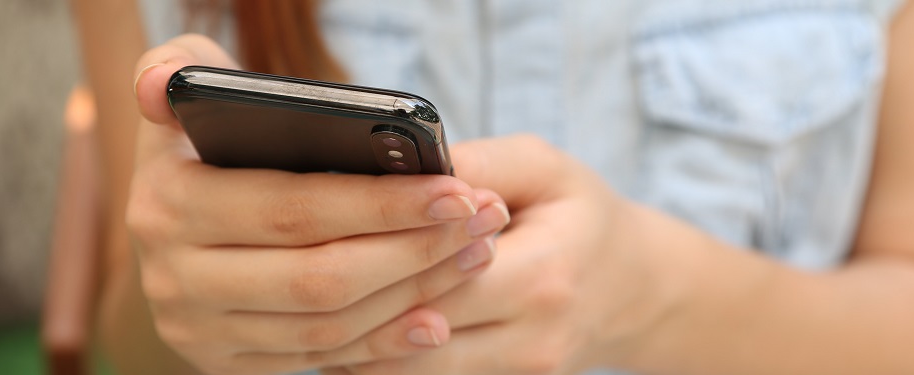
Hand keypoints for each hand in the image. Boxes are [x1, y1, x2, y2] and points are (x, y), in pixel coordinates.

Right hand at [126, 34, 512, 373]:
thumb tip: (158, 88)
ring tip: (472, 255)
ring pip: (327, 324)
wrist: (175, 215)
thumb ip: (177, 65)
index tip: (456, 190)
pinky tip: (435, 318)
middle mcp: (173, 278)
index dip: (381, 204)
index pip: (292, 209)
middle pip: (319, 276)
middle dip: (414, 250)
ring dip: (413, 294)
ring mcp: (198, 329)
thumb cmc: (204, 137)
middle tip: (480, 223)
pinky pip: (317, 360)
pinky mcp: (223, 362)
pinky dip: (382, 344)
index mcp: (167, 203)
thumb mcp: (186, 89)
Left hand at [324, 135, 673, 374]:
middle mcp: (531, 338)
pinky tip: (338, 330)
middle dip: (345, 307)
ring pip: (409, 373)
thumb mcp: (544, 167)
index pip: (439, 279)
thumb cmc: (578, 215)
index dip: (376, 261)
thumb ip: (478, 165)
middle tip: (282, 277)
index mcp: (544, 275)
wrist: (631, 290)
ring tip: (298, 305)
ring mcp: (517, 373)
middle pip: (413, 335)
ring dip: (348, 344)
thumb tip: (402, 166)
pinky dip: (373, 361)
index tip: (316, 237)